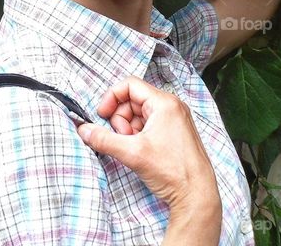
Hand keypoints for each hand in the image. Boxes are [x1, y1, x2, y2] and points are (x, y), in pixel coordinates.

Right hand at [76, 76, 221, 226]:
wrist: (197, 196)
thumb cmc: (173, 171)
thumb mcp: (132, 153)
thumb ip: (104, 139)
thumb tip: (83, 130)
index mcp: (165, 103)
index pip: (129, 85)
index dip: (112, 98)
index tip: (102, 115)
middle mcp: (172, 107)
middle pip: (133, 100)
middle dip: (120, 118)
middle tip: (121, 139)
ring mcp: (175, 119)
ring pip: (140, 113)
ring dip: (129, 128)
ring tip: (132, 147)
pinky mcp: (175, 132)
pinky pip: (149, 124)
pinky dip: (139, 135)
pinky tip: (140, 151)